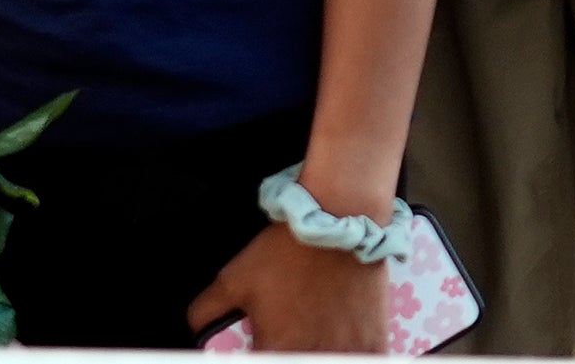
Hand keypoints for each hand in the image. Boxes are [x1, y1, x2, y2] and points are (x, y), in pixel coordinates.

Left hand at [190, 225, 387, 351]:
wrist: (337, 225)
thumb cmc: (284, 253)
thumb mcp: (232, 279)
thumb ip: (206, 311)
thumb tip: (198, 332)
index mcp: (275, 351)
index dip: (256, 354)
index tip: (259, 344)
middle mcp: (314, 359)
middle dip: (286, 351)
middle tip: (284, 333)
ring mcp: (348, 356)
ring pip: (327, 362)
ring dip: (316, 351)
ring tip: (312, 331)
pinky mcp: (375, 348)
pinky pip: (361, 361)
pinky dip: (349, 353)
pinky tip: (339, 339)